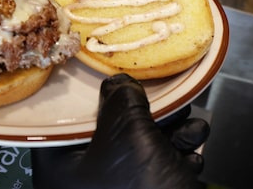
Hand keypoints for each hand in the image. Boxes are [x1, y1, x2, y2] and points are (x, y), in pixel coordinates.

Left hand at [32, 74, 208, 188]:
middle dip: (148, 113)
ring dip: (172, 133)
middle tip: (167, 101)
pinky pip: (157, 165)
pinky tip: (191, 155)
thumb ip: (123, 99)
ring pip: (141, 144)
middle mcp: (83, 180)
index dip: (94, 92)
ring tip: (190, 130)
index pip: (69, 116)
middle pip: (112, 127)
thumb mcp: (129, 133)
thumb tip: (120, 83)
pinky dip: (177, 156)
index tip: (115, 74)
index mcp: (61, 166)